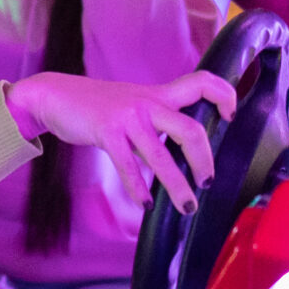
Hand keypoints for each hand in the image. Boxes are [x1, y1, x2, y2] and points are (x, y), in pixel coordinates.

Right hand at [2, 71, 237, 211]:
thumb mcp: (134, 103)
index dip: (224, 95)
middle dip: (205, 161)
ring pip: (162, 156)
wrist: (56, 95)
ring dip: (178, 186)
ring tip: (187, 206)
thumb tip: (186, 147)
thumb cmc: (99, 105)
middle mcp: (148, 103)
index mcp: (158, 94)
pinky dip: (138, 188)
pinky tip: (145, 203)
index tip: (231, 116)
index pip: (201, 82)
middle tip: (208, 182)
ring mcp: (127, 117)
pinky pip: (128, 165)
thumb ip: (159, 118)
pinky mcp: (106, 132)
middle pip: (191, 129)